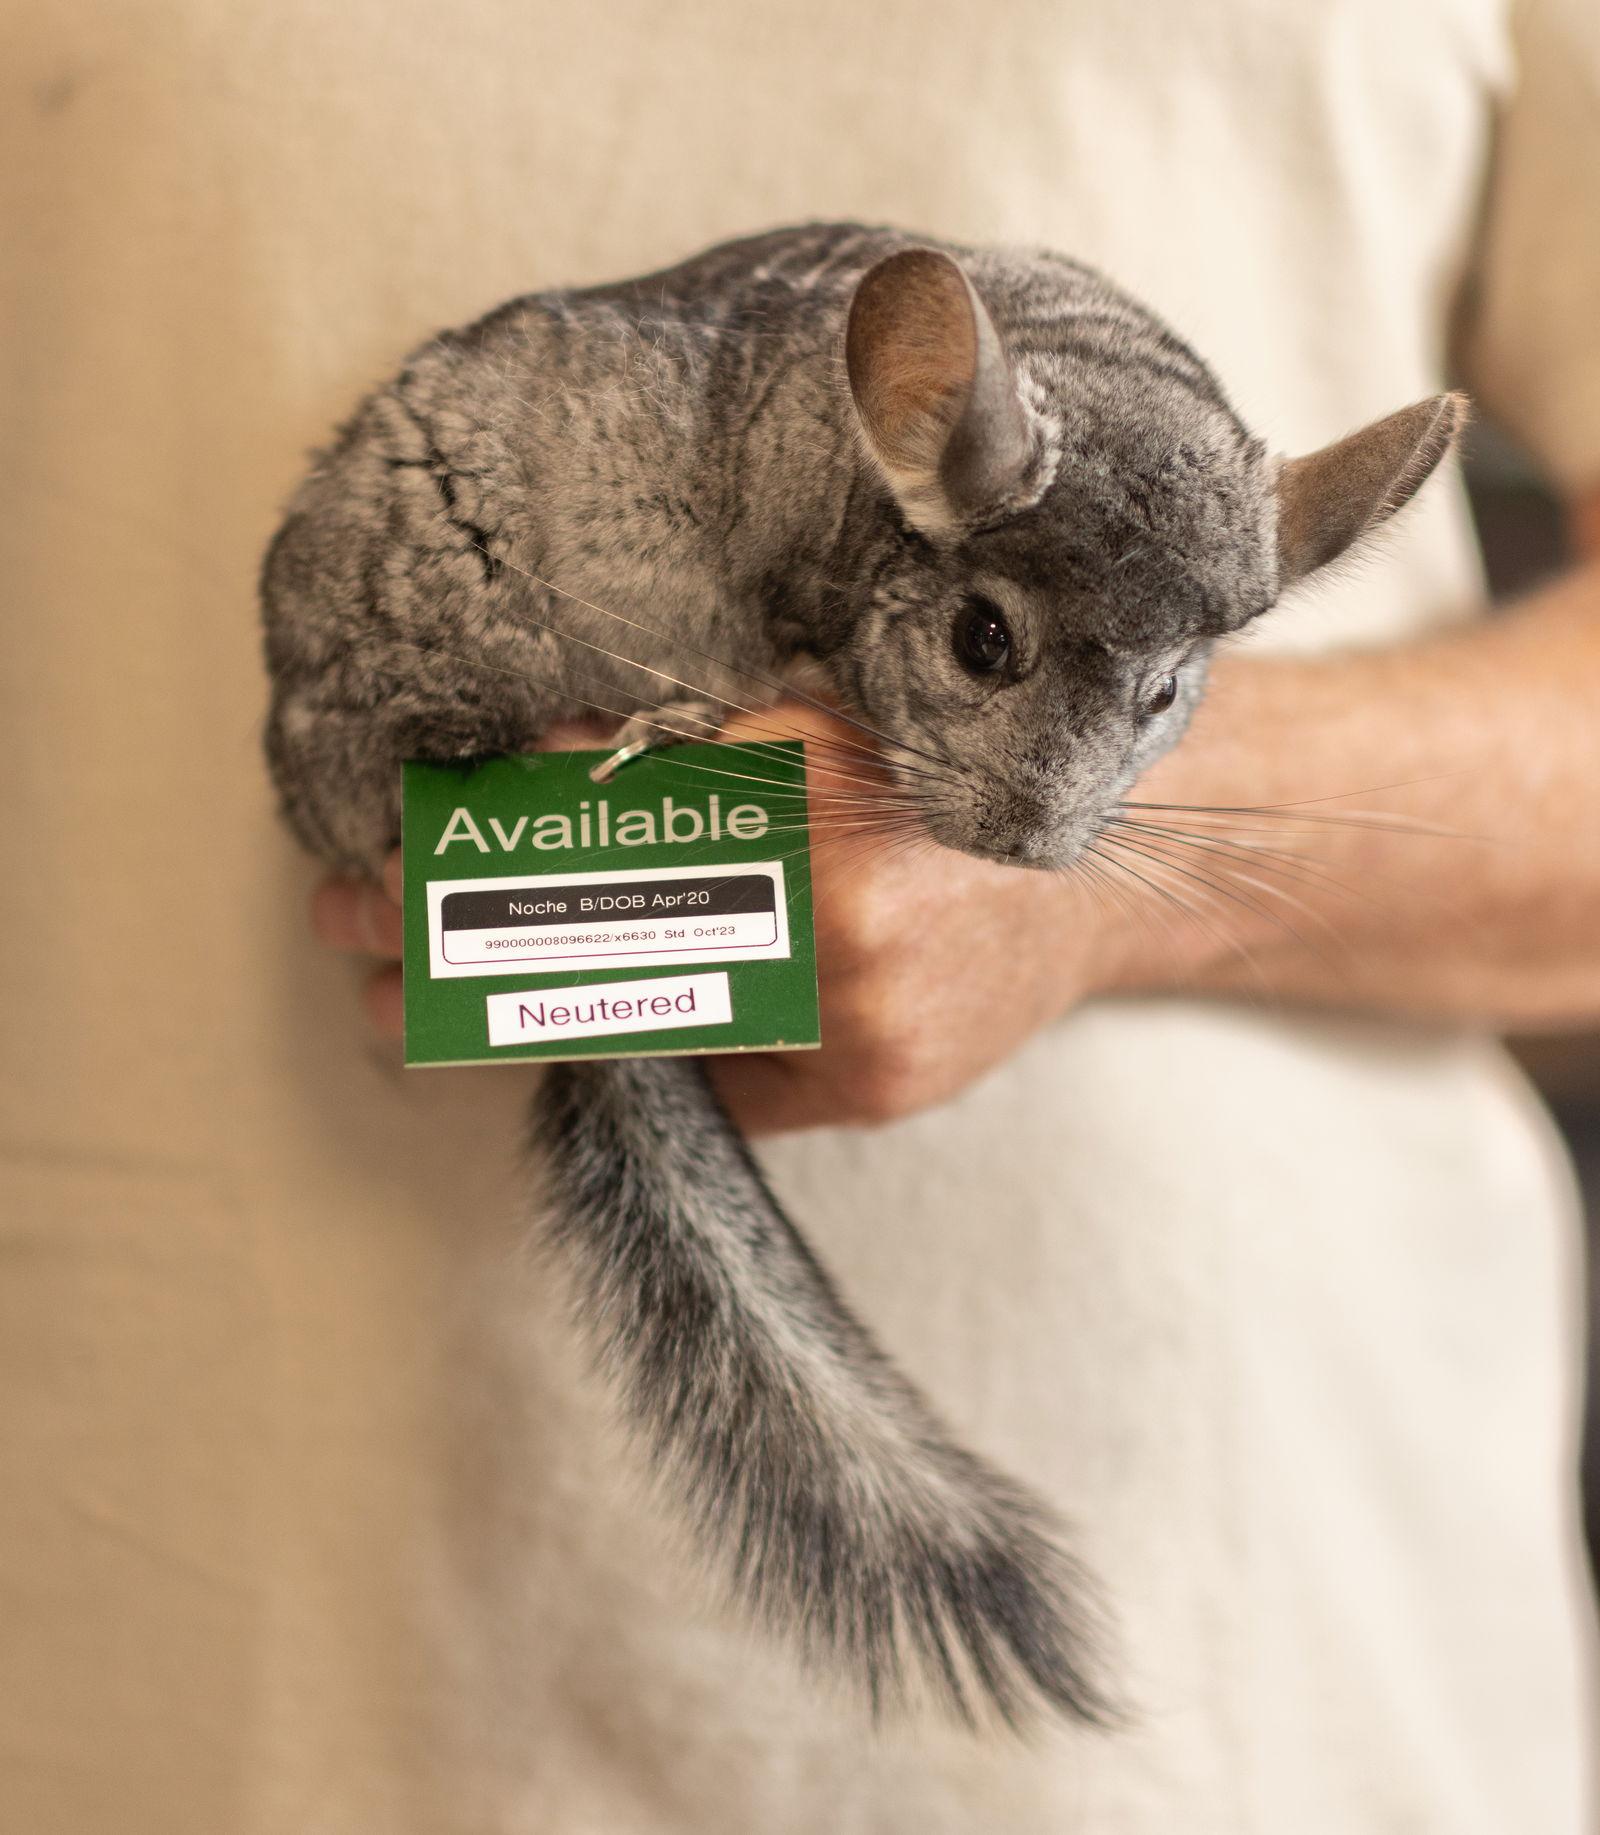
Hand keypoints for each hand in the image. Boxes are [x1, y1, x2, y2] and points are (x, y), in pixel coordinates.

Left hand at [308, 705, 1135, 1130]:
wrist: (1111, 866)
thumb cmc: (959, 770)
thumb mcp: (820, 719)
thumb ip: (684, 752)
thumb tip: (526, 765)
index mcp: (824, 793)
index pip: (599, 837)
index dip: (478, 855)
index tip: (388, 862)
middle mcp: (848, 922)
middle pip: (591, 943)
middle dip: (452, 943)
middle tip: (358, 934)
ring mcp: (867, 1026)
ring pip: (637, 1022)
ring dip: (502, 1010)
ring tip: (402, 1003)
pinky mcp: (876, 1088)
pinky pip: (714, 1072)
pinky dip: (627, 1043)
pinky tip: (544, 1031)